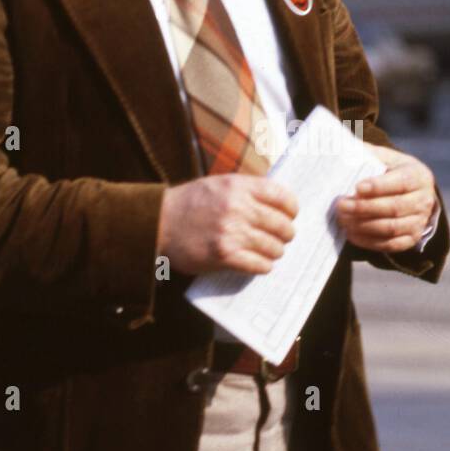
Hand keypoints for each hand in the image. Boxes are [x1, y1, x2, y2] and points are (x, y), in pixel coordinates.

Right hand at [157, 173, 298, 276]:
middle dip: (285, 234)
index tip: (289, 216)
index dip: (291, 209)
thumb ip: (246, 190)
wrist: (158, 223)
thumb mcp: (218, 184)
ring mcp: (231, 232)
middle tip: (280, 238)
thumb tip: (279, 203)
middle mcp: (237, 207)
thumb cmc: (189, 203)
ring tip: (267, 251)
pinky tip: (257, 263)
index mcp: (237, 186)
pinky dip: (262, 266)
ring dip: (274, 252)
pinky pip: (259, 265)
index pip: (283, 197)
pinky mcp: (224, 255)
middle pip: (283, 226)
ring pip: (274, 248)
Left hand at [336, 148, 435, 252]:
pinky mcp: (412, 238)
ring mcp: (419, 222)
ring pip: (391, 228)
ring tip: (342, 219)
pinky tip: (351, 233)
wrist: (411, 193)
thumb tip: (341, 149)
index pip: (401, 182)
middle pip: (394, 207)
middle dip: (364, 208)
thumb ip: (367, 153)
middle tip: (340, 205)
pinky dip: (369, 241)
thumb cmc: (391, 171)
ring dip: (363, 225)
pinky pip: (390, 244)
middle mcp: (424, 200)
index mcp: (418, 175)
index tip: (357, 187)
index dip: (379, 186)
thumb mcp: (385, 157)